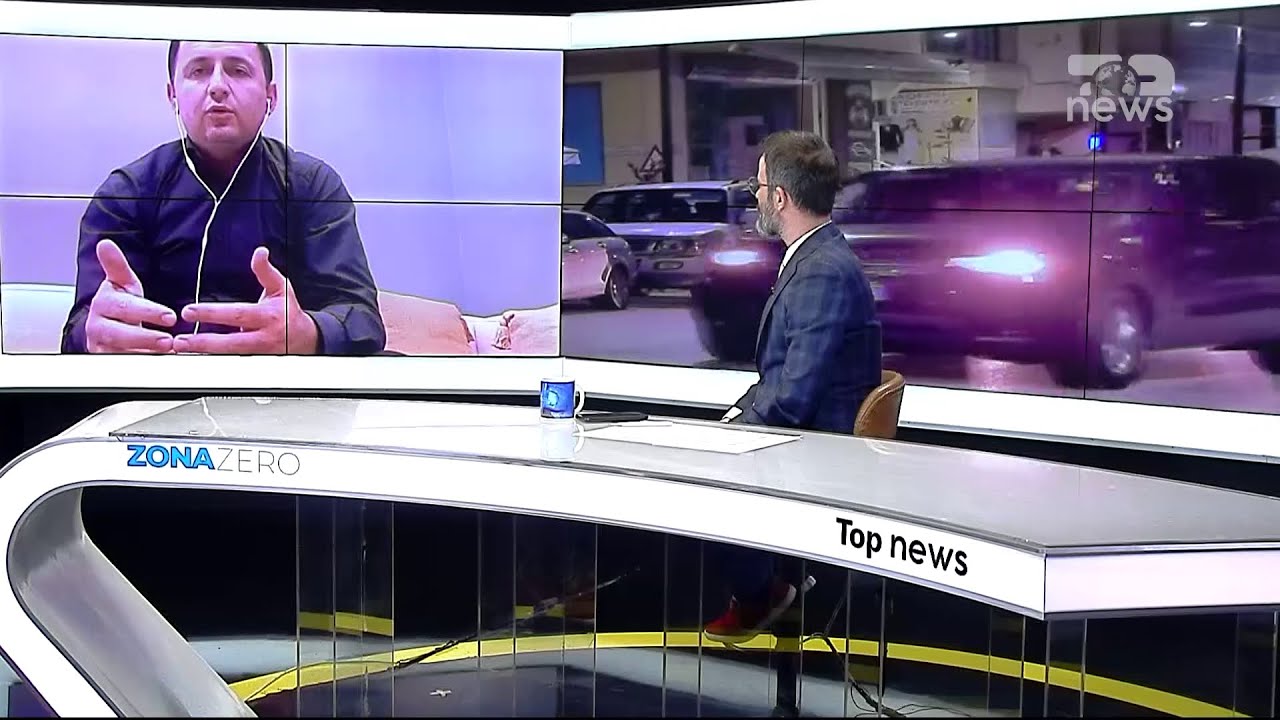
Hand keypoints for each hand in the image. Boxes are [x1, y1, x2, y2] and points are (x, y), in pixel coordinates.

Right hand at [84, 239, 176, 352]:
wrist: (104, 325)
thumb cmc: (119, 303)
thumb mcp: (121, 283)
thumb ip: (116, 266)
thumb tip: (105, 244)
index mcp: (104, 303)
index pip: (124, 307)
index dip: (147, 311)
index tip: (170, 316)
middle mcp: (98, 325)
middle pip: (119, 334)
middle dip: (145, 338)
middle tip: (168, 341)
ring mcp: (101, 345)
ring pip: (119, 353)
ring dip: (144, 354)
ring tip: (167, 352)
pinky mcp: (106, 360)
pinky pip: (122, 364)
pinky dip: (140, 363)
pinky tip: (158, 362)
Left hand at [173, 247, 318, 354]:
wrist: (307, 339)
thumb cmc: (289, 311)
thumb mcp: (281, 288)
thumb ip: (266, 271)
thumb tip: (260, 252)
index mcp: (268, 316)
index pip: (237, 314)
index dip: (212, 313)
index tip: (189, 311)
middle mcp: (264, 337)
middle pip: (231, 342)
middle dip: (204, 342)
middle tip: (180, 340)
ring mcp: (260, 354)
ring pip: (230, 357)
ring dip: (205, 354)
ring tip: (182, 349)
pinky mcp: (257, 364)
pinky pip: (232, 363)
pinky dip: (213, 361)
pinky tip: (197, 357)